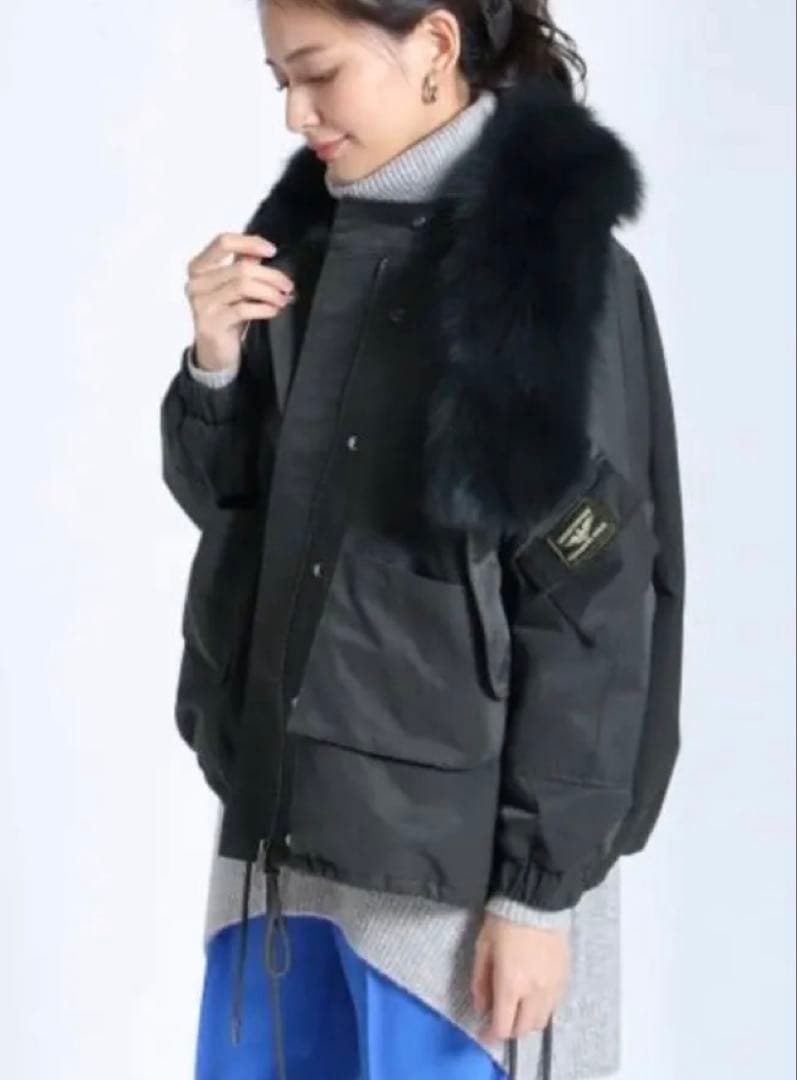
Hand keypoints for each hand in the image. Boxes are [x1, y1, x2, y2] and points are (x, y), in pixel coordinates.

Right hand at [184, 232, 295, 371]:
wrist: (215, 352)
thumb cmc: (227, 315)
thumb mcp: (234, 287)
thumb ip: (243, 265)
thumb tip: (263, 249)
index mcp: (198, 267)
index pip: (223, 242)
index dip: (250, 243)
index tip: (272, 250)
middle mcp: (196, 283)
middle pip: (240, 268)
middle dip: (270, 276)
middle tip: (287, 285)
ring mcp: (201, 304)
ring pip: (243, 287)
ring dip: (269, 292)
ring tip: (282, 299)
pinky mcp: (211, 323)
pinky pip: (243, 309)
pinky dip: (264, 308)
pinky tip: (273, 310)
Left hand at [470, 911, 570, 1043]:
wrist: (537, 901)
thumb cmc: (504, 922)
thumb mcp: (483, 948)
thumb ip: (480, 982)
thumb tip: (481, 1007)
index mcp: (511, 985)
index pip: (504, 1026)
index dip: (492, 1035)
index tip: (484, 1034)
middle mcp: (535, 993)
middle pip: (525, 1029)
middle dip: (510, 1030)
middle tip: (500, 1020)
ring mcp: (554, 987)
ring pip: (542, 1021)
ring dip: (527, 1021)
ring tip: (517, 1009)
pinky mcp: (565, 978)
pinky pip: (554, 1006)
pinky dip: (542, 1009)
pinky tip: (533, 996)